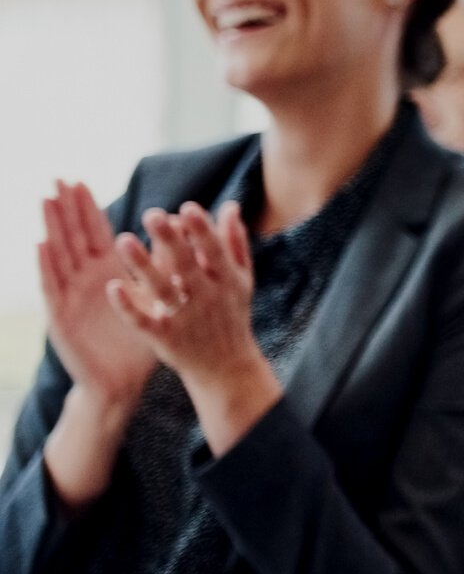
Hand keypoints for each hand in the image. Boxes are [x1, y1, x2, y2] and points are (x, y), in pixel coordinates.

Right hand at [38, 181, 156, 407]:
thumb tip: (179, 228)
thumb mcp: (155, 295)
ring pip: (60, 257)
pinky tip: (42, 246)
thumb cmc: (139, 337)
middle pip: (73, 239)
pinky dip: (47, 266)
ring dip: (53, 229)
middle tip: (56, 180)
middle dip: (65, 210)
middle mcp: (85, 282)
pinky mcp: (62, 319)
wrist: (123, 381)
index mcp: (107, 273)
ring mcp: (71, 298)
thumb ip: (164, 262)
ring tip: (47, 201)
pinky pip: (53, 289)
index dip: (86, 209)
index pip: (94, 234)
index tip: (78, 181)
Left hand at [109, 203, 259, 384]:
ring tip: (123, 240)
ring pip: (162, 289)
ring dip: (143, 266)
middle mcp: (207, 298)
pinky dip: (128, 306)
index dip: (202, 231)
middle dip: (170, 240)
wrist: (225, 367)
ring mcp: (185, 319)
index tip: (187, 208)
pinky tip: (113, 286)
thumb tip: (229, 205)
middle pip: (186, 265)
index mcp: (226, 280)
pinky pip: (143, 320)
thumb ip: (235, 242)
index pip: (214, 251)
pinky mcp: (163, 337)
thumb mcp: (241, 280)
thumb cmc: (230, 314)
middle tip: (151, 214)